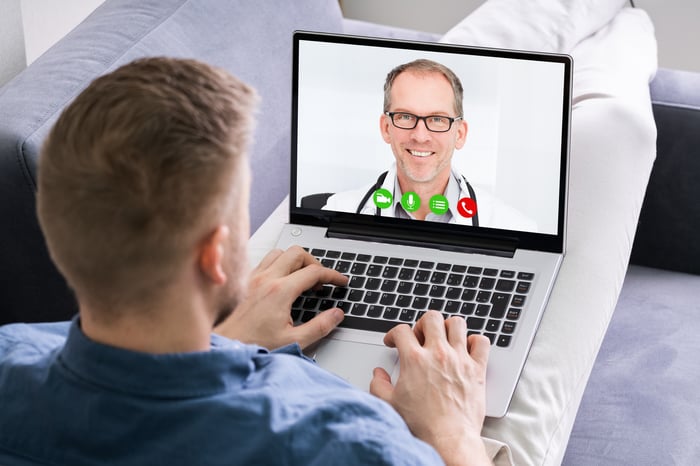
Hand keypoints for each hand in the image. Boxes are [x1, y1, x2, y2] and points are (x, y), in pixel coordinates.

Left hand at [214, 246, 347, 349]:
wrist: (225, 347)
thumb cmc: (253, 345)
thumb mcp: (293, 341)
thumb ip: (319, 327)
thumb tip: (336, 314)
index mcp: (280, 292)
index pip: (314, 272)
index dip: (332, 275)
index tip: (340, 281)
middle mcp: (266, 280)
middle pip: (297, 253)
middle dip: (315, 263)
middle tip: (321, 280)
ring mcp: (254, 278)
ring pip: (280, 252)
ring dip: (295, 261)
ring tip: (303, 278)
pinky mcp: (246, 281)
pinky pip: (266, 260)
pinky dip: (279, 264)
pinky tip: (283, 280)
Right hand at [370, 311, 491, 465]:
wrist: (448, 439)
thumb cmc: (422, 424)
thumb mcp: (390, 404)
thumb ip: (379, 385)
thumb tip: (378, 374)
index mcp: (414, 359)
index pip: (402, 330)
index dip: (394, 333)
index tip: (394, 341)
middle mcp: (438, 353)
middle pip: (431, 318)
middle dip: (422, 324)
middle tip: (420, 337)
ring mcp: (460, 359)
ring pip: (457, 323)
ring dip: (448, 327)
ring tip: (443, 338)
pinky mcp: (477, 369)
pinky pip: (481, 342)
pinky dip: (475, 341)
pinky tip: (466, 349)